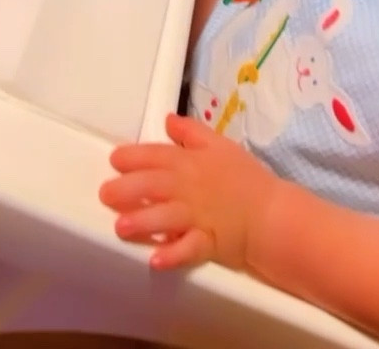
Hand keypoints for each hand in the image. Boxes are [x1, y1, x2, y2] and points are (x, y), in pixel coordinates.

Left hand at [99, 113, 275, 270]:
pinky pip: (189, 248)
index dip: (134, 156)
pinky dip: (173, 254)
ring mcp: (198, 216)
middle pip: (156, 185)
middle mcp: (190, 188)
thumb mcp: (220, 145)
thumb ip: (192, 132)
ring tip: (121, 227)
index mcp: (191, 162)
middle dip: (129, 188)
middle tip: (106, 194)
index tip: (115, 159)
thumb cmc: (245, 178)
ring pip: (167, 217)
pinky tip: (156, 260)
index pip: (158, 155)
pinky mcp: (207, 242)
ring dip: (144, 221)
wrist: (272, 213)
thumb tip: (168, 120)